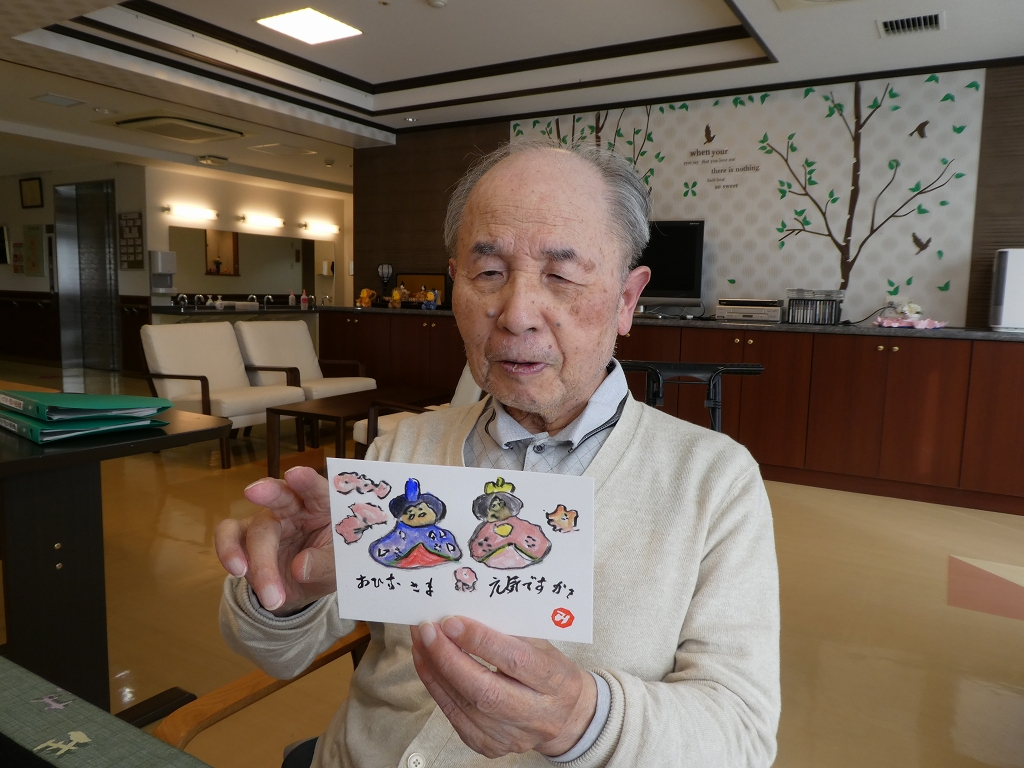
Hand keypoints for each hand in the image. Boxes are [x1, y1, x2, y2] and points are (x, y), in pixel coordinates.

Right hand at [214, 466, 335, 614]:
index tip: (296, 475)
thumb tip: (300, 567)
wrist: (305, 589)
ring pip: (258, 531)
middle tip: (254, 491)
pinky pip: (228, 535)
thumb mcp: (337, 569)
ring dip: (261, 564)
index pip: (318, 489)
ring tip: (271, 596)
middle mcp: (293, 507)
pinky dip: (228, 551)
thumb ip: (323, 565)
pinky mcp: (244, 537)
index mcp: (323, 506)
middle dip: (268, 491)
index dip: (307, 481)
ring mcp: (266, 520)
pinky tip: (237, 570)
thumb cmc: (328, 564)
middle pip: (281, 494)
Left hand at [409, 616, 596, 758]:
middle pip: (484, 690)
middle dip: (448, 658)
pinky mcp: (490, 745)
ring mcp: (511, 735)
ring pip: (463, 705)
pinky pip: (454, 716)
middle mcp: (535, 714)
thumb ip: (509, 632)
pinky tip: (426, 664)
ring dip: (435, 670)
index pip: (515, 662)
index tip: (452, 621)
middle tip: (427, 630)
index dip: (480, 641)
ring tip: (420, 642)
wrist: (567, 718)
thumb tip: (465, 615)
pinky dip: (437, 687)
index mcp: (554, 682)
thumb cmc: (551, 672)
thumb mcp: (543, 645)